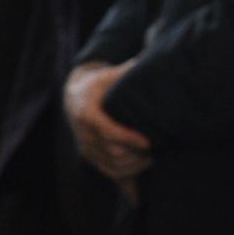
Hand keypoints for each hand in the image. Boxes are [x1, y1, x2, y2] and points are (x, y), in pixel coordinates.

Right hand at [64, 60, 151, 181]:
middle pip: (111, 151)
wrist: (75, 96)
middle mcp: (84, 133)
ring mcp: (86, 147)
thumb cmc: (99, 83)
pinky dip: (126, 177)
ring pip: (110, 165)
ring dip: (134, 166)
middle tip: (158, 149)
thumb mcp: (110, 74)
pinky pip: (108, 172)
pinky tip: (143, 176)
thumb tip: (153, 57)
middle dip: (136, 154)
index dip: (129, 138)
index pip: (108, 131)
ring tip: (154, 158)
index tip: (148, 142)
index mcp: (87, 112)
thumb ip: (129, 70)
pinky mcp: (90, 156)